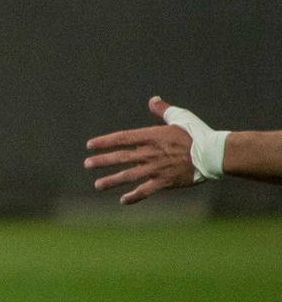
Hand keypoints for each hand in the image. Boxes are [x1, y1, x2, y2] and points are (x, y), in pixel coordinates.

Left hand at [83, 96, 198, 204]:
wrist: (213, 153)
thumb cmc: (197, 133)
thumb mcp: (179, 116)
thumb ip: (163, 110)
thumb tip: (153, 100)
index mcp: (151, 136)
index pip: (122, 138)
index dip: (104, 141)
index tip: (90, 145)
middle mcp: (150, 153)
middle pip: (121, 157)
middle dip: (102, 161)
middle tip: (87, 164)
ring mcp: (156, 168)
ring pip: (129, 176)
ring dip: (112, 181)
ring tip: (97, 185)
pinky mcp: (165, 181)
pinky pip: (146, 190)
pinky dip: (134, 196)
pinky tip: (123, 201)